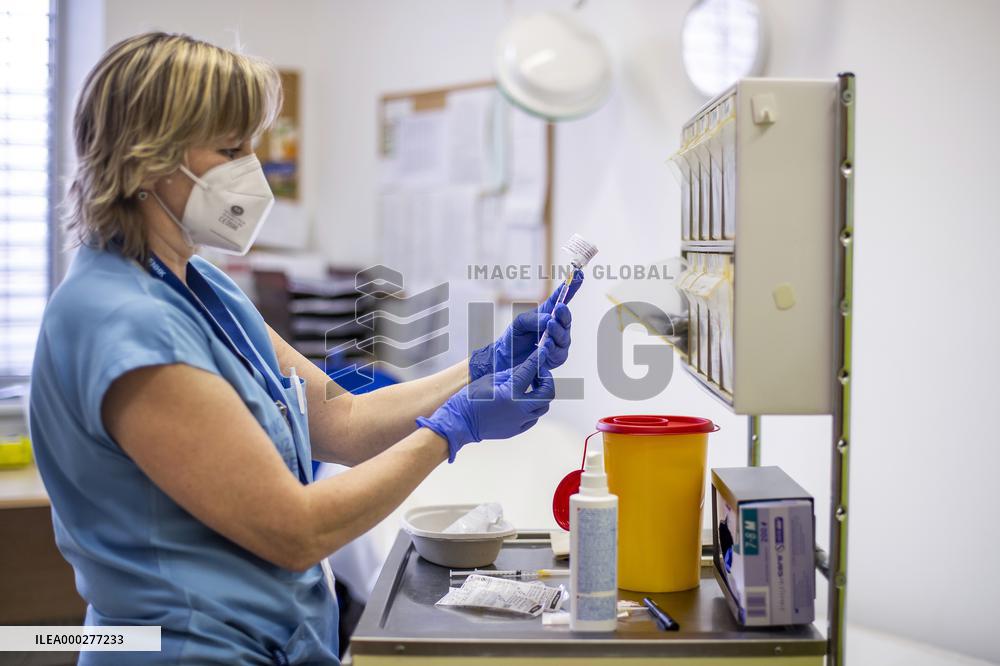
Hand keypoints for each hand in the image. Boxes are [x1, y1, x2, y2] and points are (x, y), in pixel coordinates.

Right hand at [418, 351, 553, 462]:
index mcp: (511, 392)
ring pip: (543, 407)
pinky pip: (533, 418)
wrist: (460, 423)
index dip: (538, 359)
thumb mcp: (489, 380)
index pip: (531, 371)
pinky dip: (533, 407)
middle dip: (546, 380)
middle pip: (547, 393)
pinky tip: (524, 401)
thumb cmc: (470, 400)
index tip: (543, 352)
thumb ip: (510, 374)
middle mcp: (519, 408)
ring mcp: (520, 421)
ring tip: (531, 387)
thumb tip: (523, 369)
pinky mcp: (517, 429)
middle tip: (538, 373)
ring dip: (541, 395)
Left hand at [469, 271, 582, 380]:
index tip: (579, 275)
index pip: (561, 298)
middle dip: (564, 314)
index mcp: (547, 313)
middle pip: (567, 319)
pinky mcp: (555, 358)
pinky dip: (553, 349)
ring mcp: (557, 343)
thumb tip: (549, 319)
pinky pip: (559, 353)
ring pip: (564, 337)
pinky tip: (546, 345)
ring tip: (549, 327)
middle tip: (559, 309)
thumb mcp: (519, 323)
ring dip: (558, 331)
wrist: (504, 359)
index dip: (572, 287)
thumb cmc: (512, 337)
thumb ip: (533, 319)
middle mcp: (556, 328)